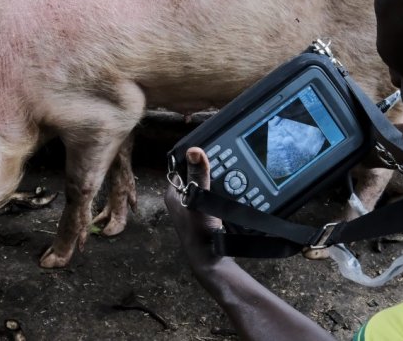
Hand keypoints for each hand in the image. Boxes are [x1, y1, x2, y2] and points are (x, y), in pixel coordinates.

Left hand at [164, 147, 224, 267]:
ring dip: (213, 178)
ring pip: (202, 185)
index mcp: (172, 193)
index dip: (191, 156)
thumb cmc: (198, 230)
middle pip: (192, 175)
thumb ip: (197, 175)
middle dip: (204, 167)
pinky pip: (209, 195)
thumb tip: (194, 150)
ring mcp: (192, 207)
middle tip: (222, 156)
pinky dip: (217, 190)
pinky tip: (230, 185)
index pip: (179, 167)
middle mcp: (180, 199)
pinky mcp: (203, 214)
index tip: (206, 145)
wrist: (209, 258)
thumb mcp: (198, 199)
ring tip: (228, 167)